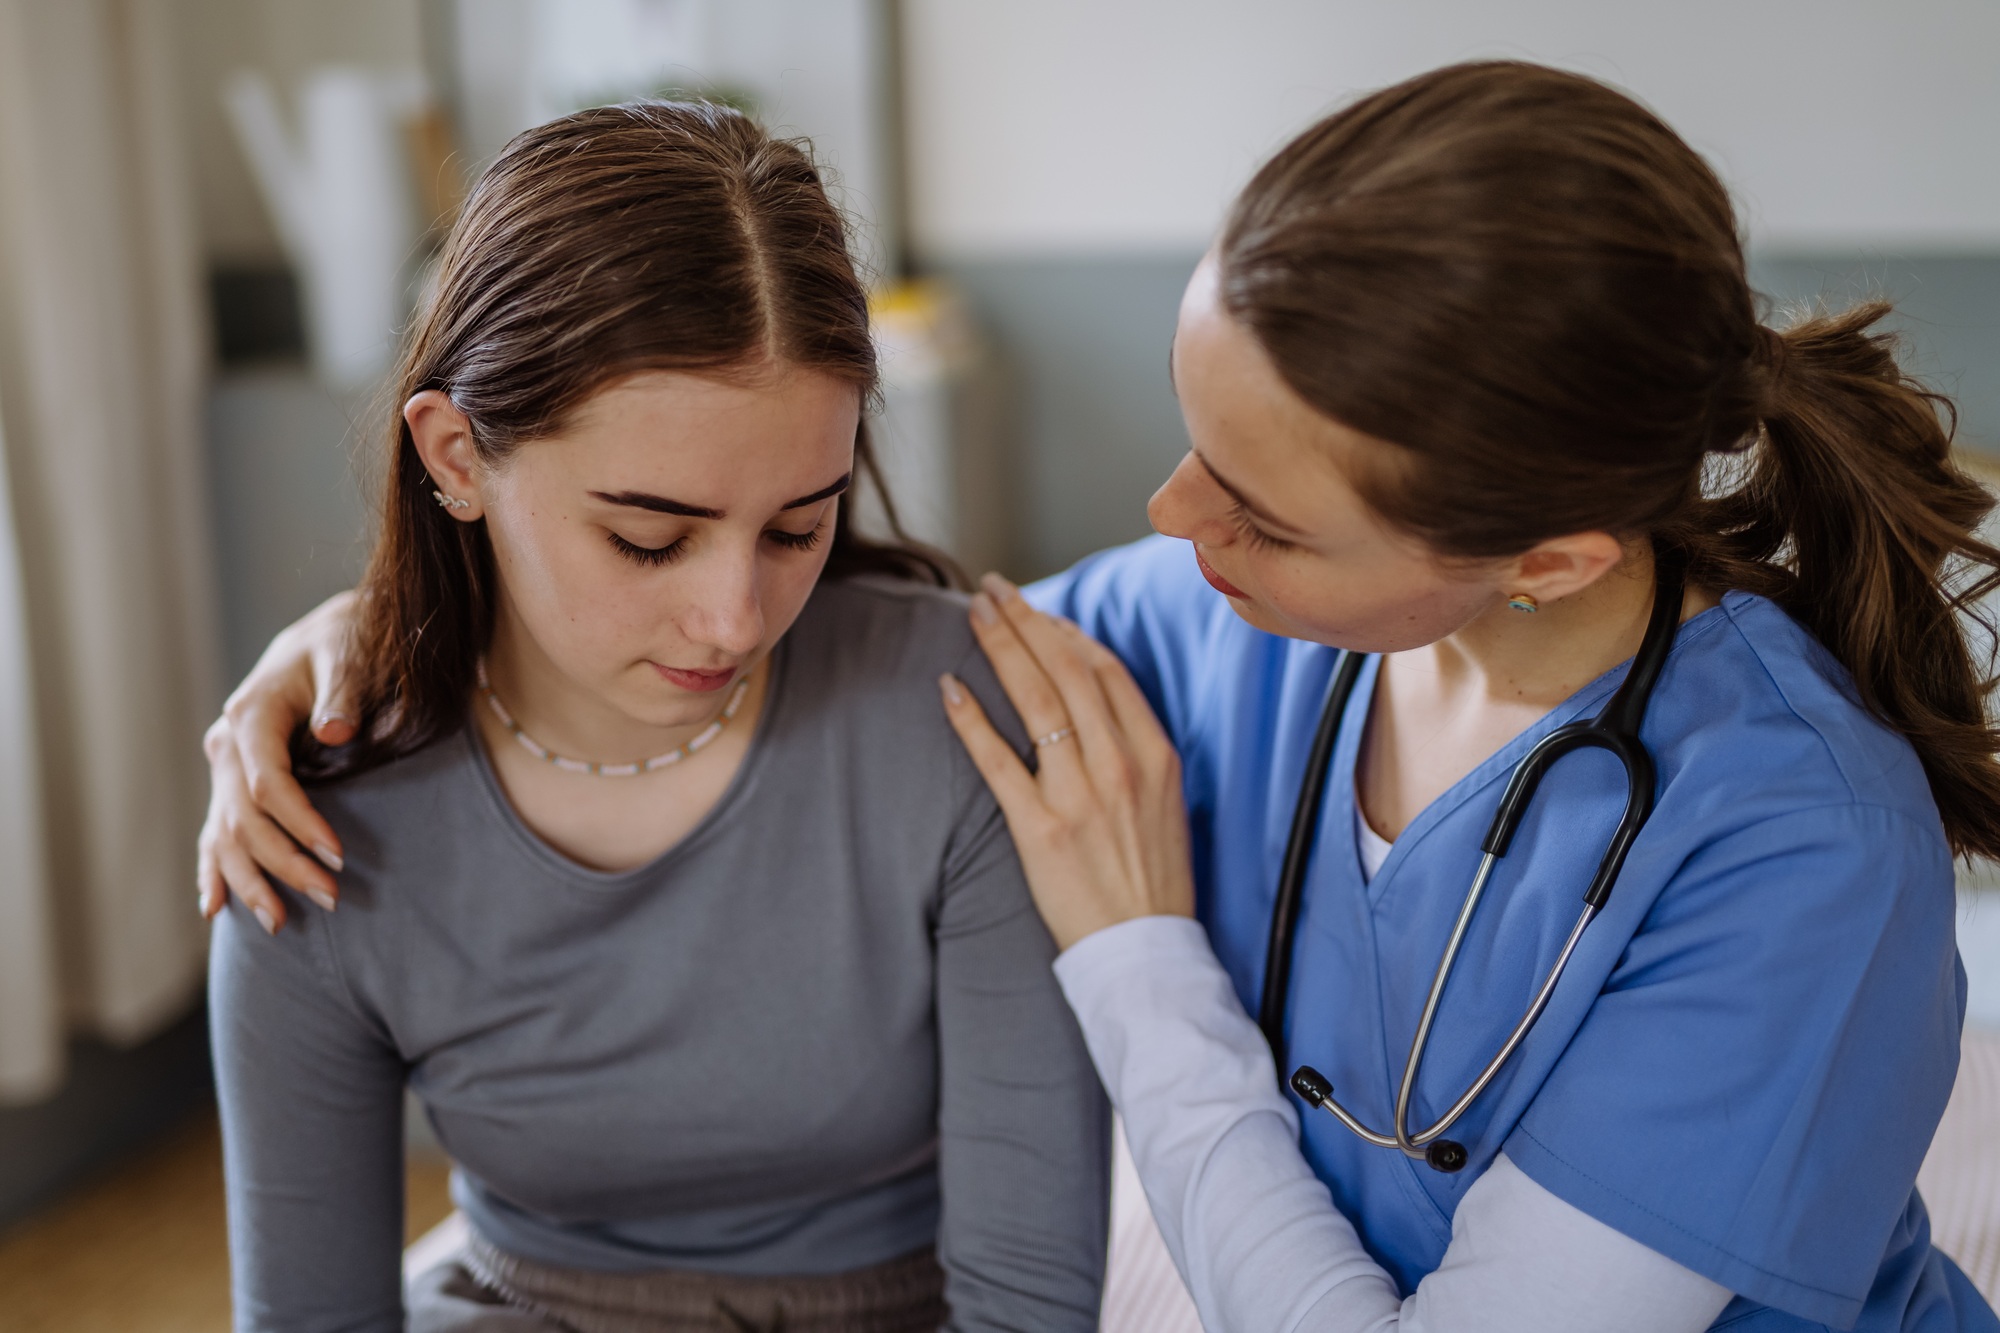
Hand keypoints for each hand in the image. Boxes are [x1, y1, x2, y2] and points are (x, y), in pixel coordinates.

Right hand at [197, 590, 360, 930]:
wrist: (322, 638)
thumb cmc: (340, 646)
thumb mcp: (346, 657)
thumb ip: (343, 694)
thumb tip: (336, 732)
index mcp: (252, 715)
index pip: (268, 784)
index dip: (300, 823)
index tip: (338, 854)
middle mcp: (227, 744)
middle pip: (245, 818)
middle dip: (284, 863)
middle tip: (330, 898)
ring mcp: (224, 767)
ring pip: (225, 834)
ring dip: (250, 880)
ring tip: (279, 923)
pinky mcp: (231, 782)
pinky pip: (215, 832)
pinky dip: (214, 870)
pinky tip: (216, 908)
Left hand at [940, 573, 1194, 951]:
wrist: (1146, 953)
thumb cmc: (1153, 881)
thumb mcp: (1165, 802)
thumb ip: (1134, 749)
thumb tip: (1094, 702)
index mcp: (1154, 754)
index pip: (1105, 670)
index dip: (1066, 632)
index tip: (1038, 611)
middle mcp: (1119, 765)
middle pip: (1065, 669)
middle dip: (1025, 619)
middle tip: (992, 587)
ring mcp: (1079, 796)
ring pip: (1033, 699)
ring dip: (999, 645)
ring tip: (973, 612)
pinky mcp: (1040, 830)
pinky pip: (997, 760)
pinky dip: (971, 718)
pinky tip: (949, 686)